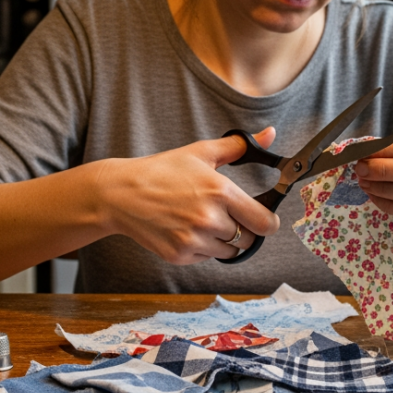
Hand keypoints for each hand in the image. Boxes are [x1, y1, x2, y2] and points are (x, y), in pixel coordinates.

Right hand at [97, 128, 281, 263]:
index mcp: (220, 191)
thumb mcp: (200, 153)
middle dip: (244, 230)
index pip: (264, 222)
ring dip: (223, 240)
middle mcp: (209, 218)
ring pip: (228, 251)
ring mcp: (194, 240)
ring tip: (203, 221)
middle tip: (227, 217)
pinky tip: (186, 229)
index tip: (264, 219)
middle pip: (248, 240)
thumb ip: (238, 146)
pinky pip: (206, 258)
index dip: (268, 223)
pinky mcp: (180, 255)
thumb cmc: (162, 171)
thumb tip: (270, 134)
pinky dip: (203, 248)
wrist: (122, 194)